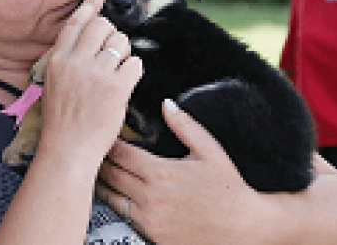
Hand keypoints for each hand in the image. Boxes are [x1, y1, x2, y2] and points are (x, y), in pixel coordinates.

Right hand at [34, 0, 142, 161]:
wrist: (67, 152)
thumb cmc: (63, 123)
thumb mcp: (55, 84)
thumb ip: (70, 61)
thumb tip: (92, 40)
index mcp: (58, 60)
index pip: (76, 22)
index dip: (91, 5)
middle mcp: (76, 62)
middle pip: (103, 26)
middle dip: (112, 35)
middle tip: (112, 54)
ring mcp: (97, 74)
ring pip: (121, 41)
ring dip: (124, 53)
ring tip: (117, 72)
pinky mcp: (117, 88)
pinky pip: (135, 63)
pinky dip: (134, 71)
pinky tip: (126, 83)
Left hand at [96, 100, 264, 243]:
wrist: (242, 228)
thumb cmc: (228, 187)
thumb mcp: (210, 150)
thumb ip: (184, 125)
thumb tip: (166, 104)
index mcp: (161, 172)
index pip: (120, 154)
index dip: (109, 143)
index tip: (105, 137)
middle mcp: (150, 197)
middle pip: (110, 175)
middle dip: (100, 161)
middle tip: (94, 152)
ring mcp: (149, 219)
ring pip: (111, 199)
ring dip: (102, 185)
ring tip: (96, 173)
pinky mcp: (152, 235)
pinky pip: (123, 218)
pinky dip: (115, 205)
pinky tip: (114, 196)